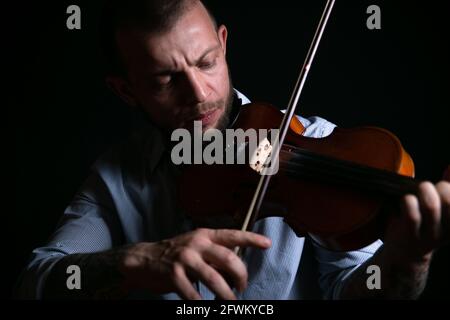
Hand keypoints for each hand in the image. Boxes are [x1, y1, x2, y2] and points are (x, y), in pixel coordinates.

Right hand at [118, 228, 270, 299]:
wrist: (143, 259)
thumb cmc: (174, 254)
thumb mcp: (195, 247)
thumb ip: (214, 255)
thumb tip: (235, 271)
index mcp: (204, 235)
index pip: (232, 235)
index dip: (251, 239)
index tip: (267, 244)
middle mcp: (196, 244)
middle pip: (228, 259)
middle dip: (241, 276)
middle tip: (242, 287)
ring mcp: (185, 259)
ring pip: (215, 279)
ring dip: (227, 296)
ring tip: (231, 303)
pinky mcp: (174, 276)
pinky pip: (194, 295)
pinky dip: (203, 306)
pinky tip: (207, 308)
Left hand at [384, 180, 449, 266]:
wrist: (406, 254)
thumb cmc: (424, 224)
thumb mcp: (441, 210)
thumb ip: (447, 191)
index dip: (449, 188)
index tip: (443, 187)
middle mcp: (447, 231)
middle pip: (448, 200)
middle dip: (439, 186)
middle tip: (429, 188)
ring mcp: (429, 235)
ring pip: (431, 206)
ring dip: (422, 191)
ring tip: (417, 191)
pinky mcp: (410, 236)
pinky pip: (412, 215)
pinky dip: (408, 201)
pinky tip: (405, 201)